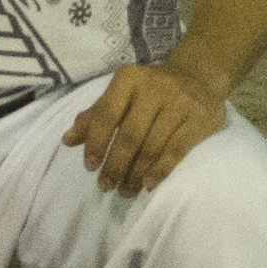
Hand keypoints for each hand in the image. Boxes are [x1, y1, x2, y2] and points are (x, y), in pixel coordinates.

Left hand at [70, 55, 230, 196]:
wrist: (199, 77)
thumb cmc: (150, 91)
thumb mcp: (121, 95)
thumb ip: (95, 116)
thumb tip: (67, 140)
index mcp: (129, 79)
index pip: (106, 113)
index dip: (96, 142)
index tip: (90, 167)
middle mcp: (154, 88)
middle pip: (130, 135)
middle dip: (115, 165)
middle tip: (106, 186)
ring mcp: (179, 103)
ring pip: (152, 146)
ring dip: (135, 173)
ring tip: (125, 190)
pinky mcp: (199, 119)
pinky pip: (176, 150)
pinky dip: (160, 170)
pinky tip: (148, 184)